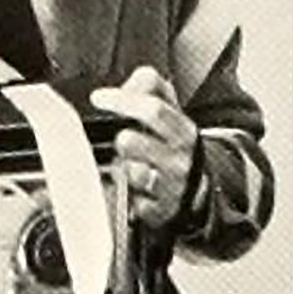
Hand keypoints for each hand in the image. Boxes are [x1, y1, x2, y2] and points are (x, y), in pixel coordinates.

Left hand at [90, 67, 197, 227]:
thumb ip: (151, 87)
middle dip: (119, 136)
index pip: (153, 109)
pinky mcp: (158, 210)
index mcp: (182, 130)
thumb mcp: (169, 111)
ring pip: (130, 170)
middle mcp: (179, 158)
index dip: (122, 100)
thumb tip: (130, 83)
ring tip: (126, 164)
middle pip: (131, 141)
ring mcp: (169, 185)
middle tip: (116, 138)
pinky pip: (128, 199)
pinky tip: (127, 187)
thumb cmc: (171, 146)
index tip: (98, 98)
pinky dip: (122, 192)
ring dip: (120, 166)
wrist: (194, 190)